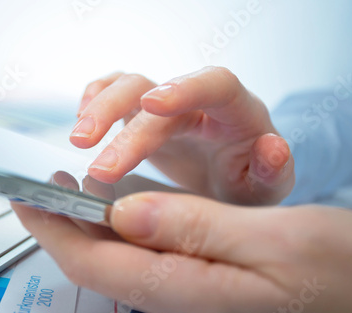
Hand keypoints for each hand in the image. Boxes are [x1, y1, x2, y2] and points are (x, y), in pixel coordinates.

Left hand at [13, 194, 351, 312]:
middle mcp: (184, 304)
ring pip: (123, 264)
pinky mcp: (207, 291)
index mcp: (191, 293)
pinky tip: (128, 212)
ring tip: (76, 192)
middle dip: (64, 227)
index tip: (25, 197)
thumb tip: (127, 212)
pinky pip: (150, 263)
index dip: (52, 230)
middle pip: (102, 266)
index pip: (95, 263)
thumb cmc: (345, 277)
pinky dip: (128, 233)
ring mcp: (194, 302)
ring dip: (94, 228)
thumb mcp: (274, 240)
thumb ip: (194, 227)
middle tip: (45, 187)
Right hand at [70, 67, 294, 204]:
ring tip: (78, 139)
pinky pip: (114, 92)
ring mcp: (165, 107)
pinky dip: (94, 99)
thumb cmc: (247, 183)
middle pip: (153, 90)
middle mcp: (196, 102)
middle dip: (123, 122)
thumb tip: (273, 148)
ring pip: (127, 87)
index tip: (153, 106)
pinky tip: (81, 121)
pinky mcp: (141, 117)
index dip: (184, 89)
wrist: (227, 185)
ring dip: (99, 109)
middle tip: (99, 164)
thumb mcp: (269, 188)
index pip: (214, 84)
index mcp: (235, 112)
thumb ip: (273, 171)